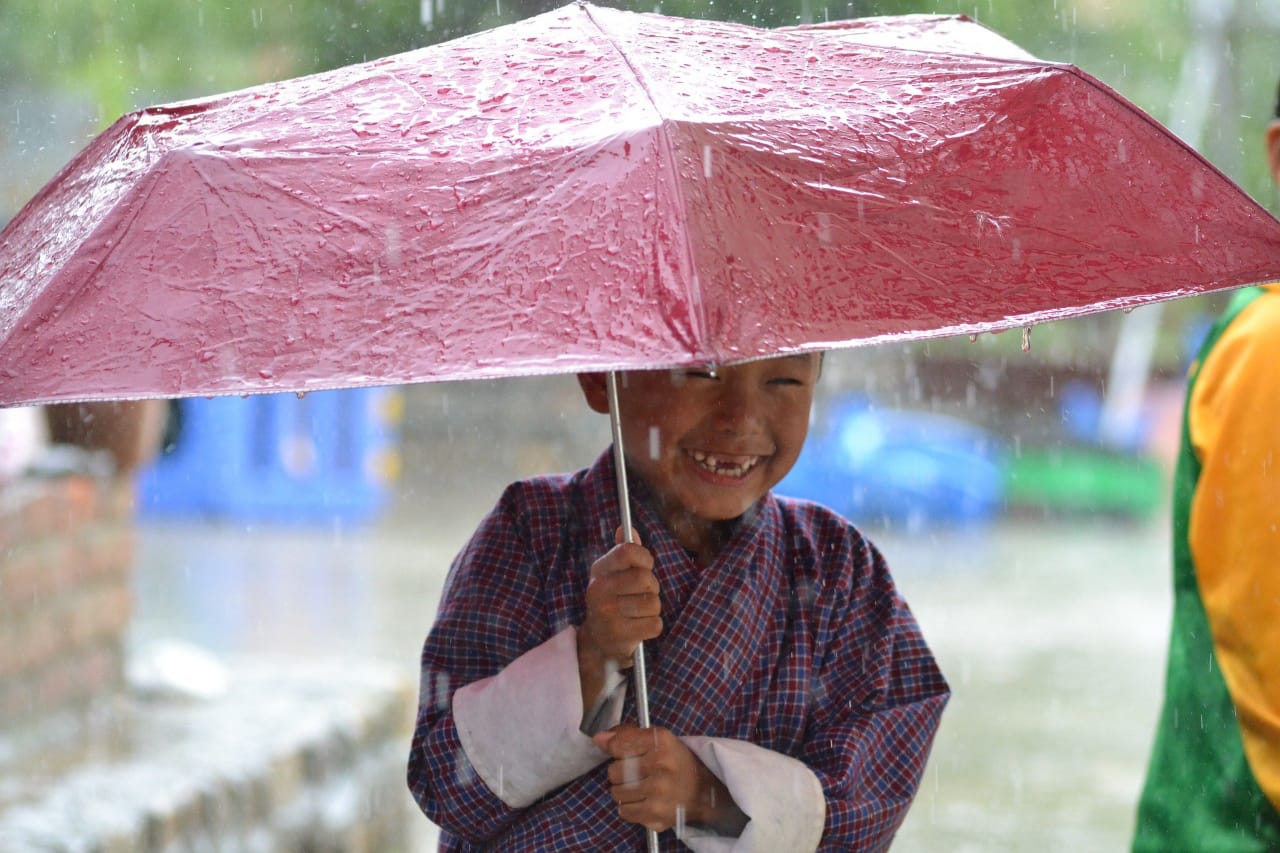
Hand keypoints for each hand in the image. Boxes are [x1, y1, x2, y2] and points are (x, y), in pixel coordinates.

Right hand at [578, 529, 661, 709]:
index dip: (644, 558)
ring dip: (652, 609)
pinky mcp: (619, 635)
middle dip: (652, 587)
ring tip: (638, 612)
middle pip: (645, 578)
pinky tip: (639, 627)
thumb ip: (623, 552)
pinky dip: (652, 626)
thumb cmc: (612, 601)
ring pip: (653, 602)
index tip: (644, 566)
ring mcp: (607, 614)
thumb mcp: (613, 574)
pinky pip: (655, 624)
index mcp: (599, 570)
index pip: (628, 551)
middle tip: (642, 594)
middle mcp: (598, 590)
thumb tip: (627, 528)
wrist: (597, 642)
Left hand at [592, 724, 745, 835]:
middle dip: (621, 772)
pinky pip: (624, 811)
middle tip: (637, 772)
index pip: (618, 745)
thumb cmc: (674, 761)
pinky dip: (630, 807)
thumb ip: (626, 735)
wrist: (702, 791)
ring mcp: (659, 793)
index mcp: (661, 742)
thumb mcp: (656, 739)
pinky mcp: (655, 815)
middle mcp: (661, 766)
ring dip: (624, 791)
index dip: (617, 750)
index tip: (626, 753)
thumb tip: (598, 739)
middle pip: (614, 771)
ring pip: (616, 793)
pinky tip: (644, 800)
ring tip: (640, 786)